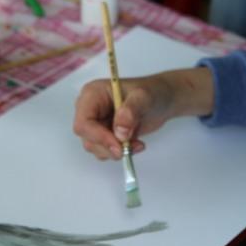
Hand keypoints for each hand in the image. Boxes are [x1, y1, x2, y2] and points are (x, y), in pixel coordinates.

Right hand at [73, 67, 213, 159]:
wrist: (162, 100)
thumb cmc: (152, 92)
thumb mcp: (144, 97)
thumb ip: (131, 110)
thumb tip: (120, 131)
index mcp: (92, 94)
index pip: (84, 122)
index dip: (98, 136)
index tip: (118, 145)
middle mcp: (90, 109)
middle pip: (87, 137)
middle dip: (108, 146)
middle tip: (129, 148)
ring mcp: (96, 123)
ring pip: (95, 147)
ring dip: (116, 151)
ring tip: (137, 144)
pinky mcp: (105, 134)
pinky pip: (105, 150)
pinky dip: (120, 152)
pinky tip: (136, 144)